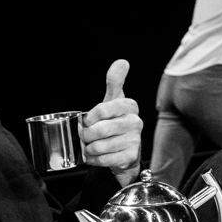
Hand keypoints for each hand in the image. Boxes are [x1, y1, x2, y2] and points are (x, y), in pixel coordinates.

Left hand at [80, 59, 141, 177]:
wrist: (124, 151)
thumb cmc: (115, 122)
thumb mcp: (113, 101)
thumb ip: (115, 82)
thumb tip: (122, 62)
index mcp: (130, 106)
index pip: (104, 108)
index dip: (91, 117)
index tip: (87, 120)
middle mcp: (136, 122)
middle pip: (100, 129)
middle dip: (86, 135)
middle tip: (85, 136)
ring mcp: (135, 140)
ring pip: (100, 146)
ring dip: (89, 148)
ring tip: (91, 146)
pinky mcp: (131, 157)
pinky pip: (104, 159)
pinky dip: (94, 159)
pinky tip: (96, 156)